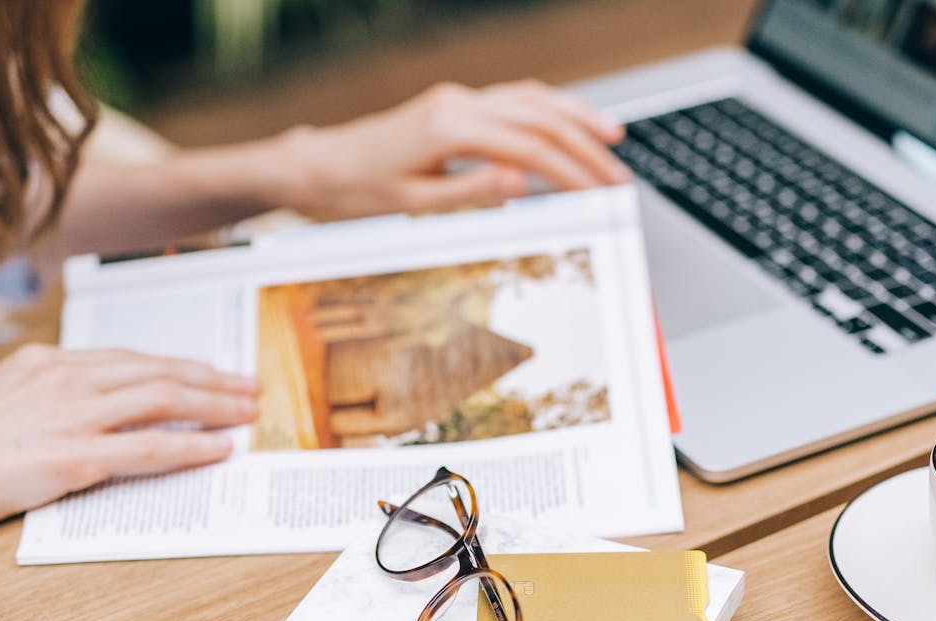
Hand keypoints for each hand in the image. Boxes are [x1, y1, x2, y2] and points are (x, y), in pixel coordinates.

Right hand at [0, 344, 257, 556]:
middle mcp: (66, 379)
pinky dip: (192, 448)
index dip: (180, 365)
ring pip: (165, 401)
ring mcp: (72, 416)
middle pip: (159, 372)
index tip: (212, 372)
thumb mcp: (0, 398)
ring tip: (247, 413)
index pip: (132, 358)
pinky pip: (150, 449)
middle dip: (213, 379)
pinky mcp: (75, 457)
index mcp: (47, 362)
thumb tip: (95, 401)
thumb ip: (49, 393)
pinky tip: (220, 450)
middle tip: (248, 387)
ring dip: (215, 406)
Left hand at [263, 79, 630, 219]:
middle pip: (540, 116)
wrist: (317, 170)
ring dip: (575, 118)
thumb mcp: (412, 207)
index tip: (601, 195)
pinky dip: (548, 110)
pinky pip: (513, 98)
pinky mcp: (453, 105)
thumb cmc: (356, 195)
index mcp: (449, 129)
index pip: (530, 147)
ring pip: (531, 98)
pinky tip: (566, 124)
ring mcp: (456, 99)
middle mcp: (457, 104)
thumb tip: (522, 182)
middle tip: (618, 178)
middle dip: (586, 147)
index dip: (572, 172)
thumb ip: (471, 192)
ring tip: (611, 140)